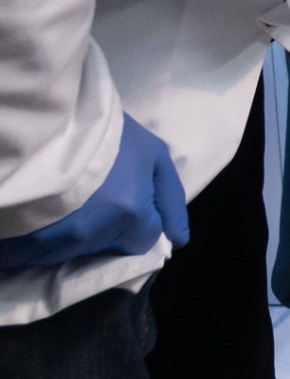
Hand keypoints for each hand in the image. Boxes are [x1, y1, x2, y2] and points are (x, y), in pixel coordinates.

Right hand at [0, 113, 188, 270]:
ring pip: (72, 253)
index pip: (143, 242)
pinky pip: (36, 256)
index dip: (137, 227)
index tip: (126, 210)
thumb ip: (170, 199)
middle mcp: (93, 234)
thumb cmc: (106, 133)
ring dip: (73, 236)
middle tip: (94, 202)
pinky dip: (41, 241)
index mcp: (129, 214)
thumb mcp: (153, 156)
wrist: (48, 122)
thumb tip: (177, 240)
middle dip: (105, 233)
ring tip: (68, 205)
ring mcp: (56, 241)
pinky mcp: (22, 243)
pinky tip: (42, 216)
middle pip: (107, 249)